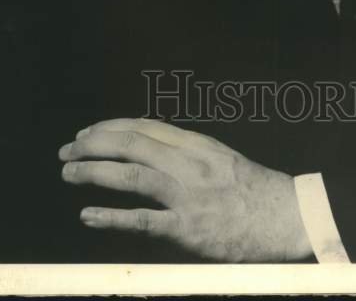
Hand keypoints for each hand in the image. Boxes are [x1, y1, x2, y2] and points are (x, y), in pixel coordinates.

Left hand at [58, 118, 312, 261]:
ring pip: (133, 174)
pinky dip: (112, 217)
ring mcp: (189, 195)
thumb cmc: (255, 192)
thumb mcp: (221, 158)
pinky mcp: (189, 228)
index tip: (87, 132)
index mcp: (198, 144)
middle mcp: (190, 163)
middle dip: (94, 144)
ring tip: (69, 172)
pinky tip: (88, 215)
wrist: (288, 218)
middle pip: (133, 144)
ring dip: (94, 171)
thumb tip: (151, 150)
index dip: (111, 127)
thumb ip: (188, 154)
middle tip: (67, 150)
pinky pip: (144, 220)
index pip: (145, 126)